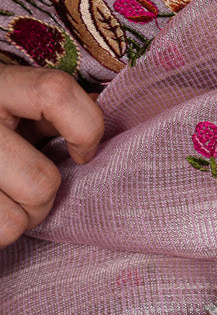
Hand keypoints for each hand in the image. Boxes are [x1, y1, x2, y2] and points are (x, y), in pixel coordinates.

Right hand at [0, 67, 102, 247]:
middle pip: (41, 183)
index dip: (85, 128)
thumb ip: (55, 107)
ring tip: (5, 200)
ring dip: (18, 220)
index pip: (55, 92)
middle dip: (44, 196)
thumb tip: (109, 111)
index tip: (82, 153)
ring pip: (15, 222)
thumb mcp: (17, 102)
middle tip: (28, 187)